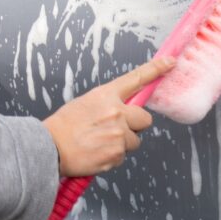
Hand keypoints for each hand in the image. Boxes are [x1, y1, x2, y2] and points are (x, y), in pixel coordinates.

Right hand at [43, 56, 175, 176]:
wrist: (49, 148)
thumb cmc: (63, 127)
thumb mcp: (85, 104)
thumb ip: (108, 105)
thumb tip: (124, 111)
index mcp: (106, 95)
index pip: (136, 79)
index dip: (156, 70)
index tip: (171, 62)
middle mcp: (116, 113)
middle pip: (145, 119)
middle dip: (135, 125)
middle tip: (116, 130)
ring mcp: (118, 135)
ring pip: (135, 141)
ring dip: (122, 143)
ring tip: (100, 143)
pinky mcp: (116, 154)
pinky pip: (123, 156)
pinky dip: (112, 157)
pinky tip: (96, 153)